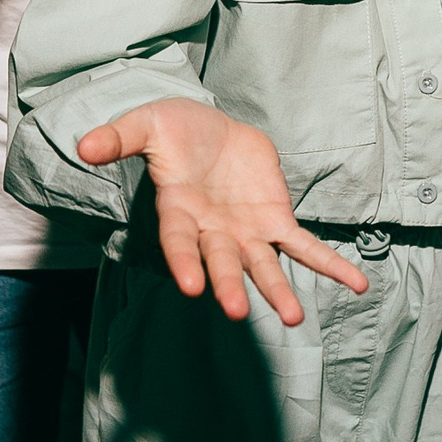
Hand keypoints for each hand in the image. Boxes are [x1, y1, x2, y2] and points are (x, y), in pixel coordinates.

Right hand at [77, 98, 369, 326]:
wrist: (211, 126)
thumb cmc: (173, 131)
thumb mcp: (146, 124)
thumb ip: (119, 137)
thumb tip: (84, 145)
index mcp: (179, 212)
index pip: (180, 243)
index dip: (184, 263)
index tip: (189, 287)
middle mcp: (213, 232)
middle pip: (222, 263)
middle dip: (230, 286)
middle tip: (239, 312)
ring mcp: (246, 231)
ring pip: (264, 266)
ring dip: (278, 290)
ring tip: (294, 318)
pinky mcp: (275, 220)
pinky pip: (305, 246)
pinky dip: (330, 264)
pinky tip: (357, 284)